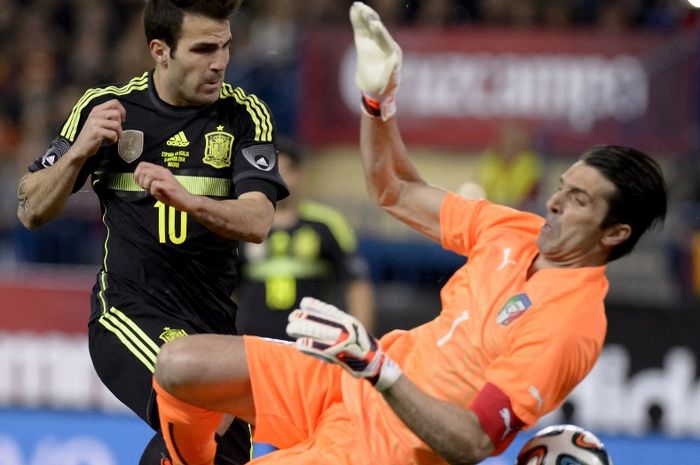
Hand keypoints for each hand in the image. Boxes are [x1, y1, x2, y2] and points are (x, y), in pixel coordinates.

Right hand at [72, 99, 125, 159]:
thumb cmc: (92, 135)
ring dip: (119, 133)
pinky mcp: (96, 131)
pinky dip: (114, 139)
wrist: (81, 147)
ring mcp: (95, 122)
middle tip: (116, 131)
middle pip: (117, 113)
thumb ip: (107, 116)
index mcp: (97, 109)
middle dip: (120, 124)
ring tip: (114, 137)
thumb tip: (122, 115)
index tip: (122, 120)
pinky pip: (113, 134)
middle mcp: (95, 114)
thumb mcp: (98, 121)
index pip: (114, 102)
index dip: (122, 110)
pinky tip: (109, 141)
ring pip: (116, 124)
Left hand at [134, 161, 192, 210]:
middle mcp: (164, 171)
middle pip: (143, 169)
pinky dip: (153, 191)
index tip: (139, 183)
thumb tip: (138, 179)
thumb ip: (150, 181)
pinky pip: (155, 185)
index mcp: (160, 170)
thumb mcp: (158, 186)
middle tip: (144, 188)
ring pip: (149, 175)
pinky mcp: (169, 186)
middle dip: (140, 180)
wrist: (187, 202)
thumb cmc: (172, 195)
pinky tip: (158, 194)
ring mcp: (167, 178)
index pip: (142, 164)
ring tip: (150, 191)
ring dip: (146, 184)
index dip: (137, 173)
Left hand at [286, 297, 400, 390]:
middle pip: (322, 323)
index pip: (330, 311)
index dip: (316, 306)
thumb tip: (315, 315)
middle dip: (305, 319)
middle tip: (292, 317)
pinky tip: (299, 344)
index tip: (303, 303)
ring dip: (304, 331)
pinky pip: (322, 351)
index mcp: (350, 322)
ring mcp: (344, 344)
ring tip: (290, 328)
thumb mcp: (352, 327)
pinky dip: (310, 347)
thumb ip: (337, 321)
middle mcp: (348, 331)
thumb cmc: (358, 344)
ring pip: (320, 336)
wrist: (373, 362)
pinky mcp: (340, 357)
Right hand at [349, 1, 401, 120]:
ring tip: (357, 5)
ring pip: (368, 26)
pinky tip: (353, 10)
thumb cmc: (386, 89)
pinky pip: (360, 29)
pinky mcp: (364, 44)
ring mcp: (374, 43)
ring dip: (363, 15)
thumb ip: (393, 72)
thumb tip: (395, 61)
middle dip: (371, 19)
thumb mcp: (390, 84)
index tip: (375, 24)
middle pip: (377, 28)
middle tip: (364, 9)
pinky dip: (357, 20)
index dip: (380, 32)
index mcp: (392, 53)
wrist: (377, 92)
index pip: (385, 40)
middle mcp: (384, 44)